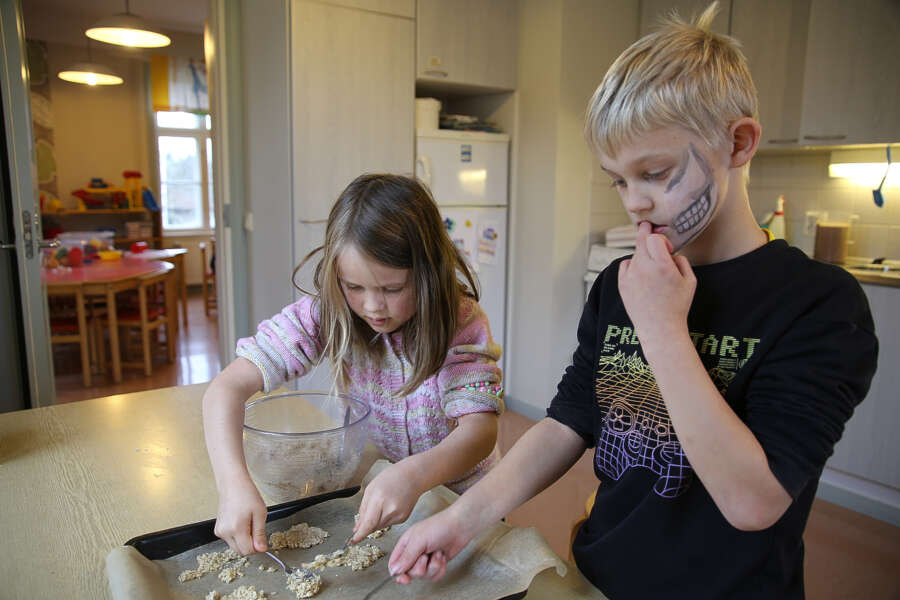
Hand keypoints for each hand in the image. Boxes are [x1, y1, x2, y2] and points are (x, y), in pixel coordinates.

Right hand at [213, 476, 267, 554]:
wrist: (233, 484)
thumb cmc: (247, 495)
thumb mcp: (260, 513)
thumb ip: (260, 534)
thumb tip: (261, 549)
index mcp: (236, 528)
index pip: (248, 551)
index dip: (257, 547)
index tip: (262, 539)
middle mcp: (225, 532)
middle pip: (241, 551)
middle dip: (250, 544)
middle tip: (255, 527)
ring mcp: (220, 531)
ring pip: (235, 546)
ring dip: (244, 540)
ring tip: (248, 523)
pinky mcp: (218, 530)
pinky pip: (230, 540)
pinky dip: (237, 536)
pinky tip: (240, 522)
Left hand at [352, 460, 423, 542]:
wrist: (413, 475)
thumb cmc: (391, 477)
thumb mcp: (371, 489)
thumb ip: (363, 509)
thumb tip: (357, 528)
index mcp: (379, 499)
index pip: (368, 524)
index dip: (360, 535)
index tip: (352, 541)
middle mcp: (390, 510)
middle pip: (373, 527)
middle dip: (367, 524)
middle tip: (370, 510)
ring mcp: (399, 515)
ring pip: (380, 526)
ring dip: (377, 520)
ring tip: (383, 503)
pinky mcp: (404, 518)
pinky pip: (389, 523)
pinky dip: (386, 518)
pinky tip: (390, 505)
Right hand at [388, 507, 472, 583]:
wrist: (460, 526)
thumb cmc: (439, 526)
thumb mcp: (419, 541)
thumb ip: (406, 557)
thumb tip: (394, 571)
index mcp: (405, 544)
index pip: (394, 564)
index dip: (398, 573)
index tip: (405, 579)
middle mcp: (414, 553)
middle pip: (410, 573)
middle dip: (421, 568)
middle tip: (426, 556)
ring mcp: (426, 559)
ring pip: (423, 576)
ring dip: (433, 567)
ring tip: (437, 553)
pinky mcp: (436, 564)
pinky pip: (434, 577)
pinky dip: (440, 569)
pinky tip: (442, 557)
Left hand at [618, 221, 695, 351]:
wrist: (660, 328)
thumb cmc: (678, 305)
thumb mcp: (690, 281)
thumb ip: (681, 260)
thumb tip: (669, 252)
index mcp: (662, 266)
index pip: (654, 238)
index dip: (661, 239)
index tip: (666, 247)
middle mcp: (643, 268)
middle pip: (641, 240)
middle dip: (645, 232)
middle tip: (646, 225)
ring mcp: (630, 276)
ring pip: (635, 255)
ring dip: (644, 256)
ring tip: (653, 271)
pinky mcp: (622, 284)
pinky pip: (626, 265)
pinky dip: (633, 265)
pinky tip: (641, 274)